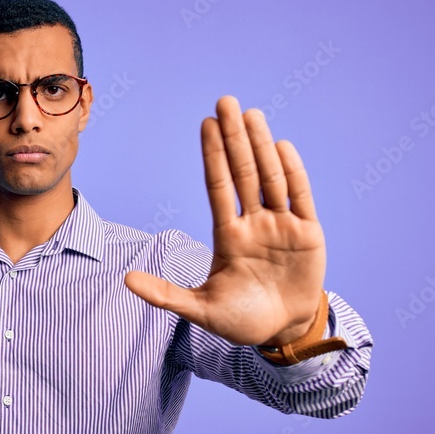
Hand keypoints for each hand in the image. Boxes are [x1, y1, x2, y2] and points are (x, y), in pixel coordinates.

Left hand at [125, 95, 324, 346]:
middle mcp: (254, 223)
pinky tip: (281, 146)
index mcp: (228, 236)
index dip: (213, 155)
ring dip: (262, 146)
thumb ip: (165, 294)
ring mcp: (281, 225)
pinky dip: (292, 172)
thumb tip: (125, 280)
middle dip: (234, 138)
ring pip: (271, 178)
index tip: (206, 123)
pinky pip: (301, 197)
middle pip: (243, 172)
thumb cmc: (240, 320)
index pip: (218, 186)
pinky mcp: (308, 234)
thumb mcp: (199, 309)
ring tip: (252, 115)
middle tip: (226, 101)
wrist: (282, 332)